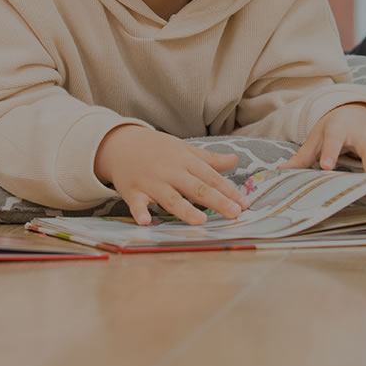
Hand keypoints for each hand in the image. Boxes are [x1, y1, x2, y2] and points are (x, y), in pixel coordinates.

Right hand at [93, 124, 245, 225]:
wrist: (121, 144)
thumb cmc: (157, 149)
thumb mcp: (184, 149)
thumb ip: (209, 159)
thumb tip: (235, 160)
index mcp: (185, 161)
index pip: (210, 177)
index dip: (228, 190)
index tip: (245, 203)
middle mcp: (170, 172)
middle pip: (196, 188)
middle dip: (216, 201)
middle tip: (234, 213)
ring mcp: (151, 183)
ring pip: (171, 198)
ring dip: (185, 209)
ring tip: (200, 220)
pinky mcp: (133, 192)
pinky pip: (136, 204)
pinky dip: (140, 212)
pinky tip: (145, 221)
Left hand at [282, 103, 365, 174]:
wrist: (362, 113)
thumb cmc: (336, 127)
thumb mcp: (317, 137)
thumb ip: (302, 156)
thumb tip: (281, 171)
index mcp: (341, 129)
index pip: (335, 140)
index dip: (330, 153)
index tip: (326, 167)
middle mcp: (365, 138)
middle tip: (363, 191)